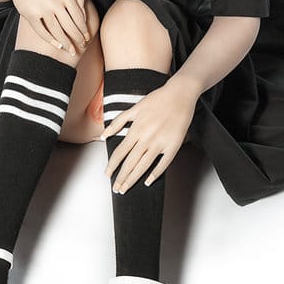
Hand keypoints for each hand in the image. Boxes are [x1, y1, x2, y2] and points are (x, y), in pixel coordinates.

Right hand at [5, 0, 89, 55]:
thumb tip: (84, 16)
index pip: (78, 16)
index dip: (83, 29)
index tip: (87, 37)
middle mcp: (54, 1)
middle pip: (69, 26)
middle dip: (77, 39)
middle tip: (81, 46)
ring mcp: (41, 8)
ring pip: (57, 31)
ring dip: (65, 43)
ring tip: (71, 50)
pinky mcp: (29, 14)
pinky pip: (41, 31)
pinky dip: (50, 40)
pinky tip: (57, 45)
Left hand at [100, 77, 198, 192]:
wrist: (180, 94)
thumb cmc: (157, 99)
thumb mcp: (134, 108)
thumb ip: (118, 122)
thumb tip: (103, 136)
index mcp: (136, 129)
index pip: (120, 152)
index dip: (112, 165)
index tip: (108, 175)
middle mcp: (146, 138)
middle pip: (130, 163)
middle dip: (121, 178)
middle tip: (116, 189)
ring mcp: (160, 142)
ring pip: (143, 166)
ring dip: (133, 179)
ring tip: (126, 188)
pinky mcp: (173, 145)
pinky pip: (163, 164)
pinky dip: (155, 174)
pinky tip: (148, 181)